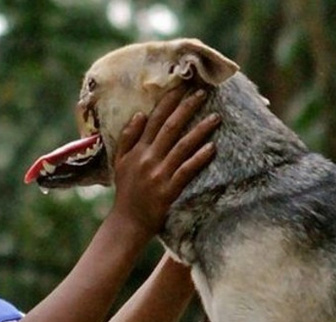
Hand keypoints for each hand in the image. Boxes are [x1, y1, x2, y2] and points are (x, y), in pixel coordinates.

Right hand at [110, 87, 218, 234]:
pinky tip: (212, 148)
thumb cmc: (126, 191)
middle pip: (170, 128)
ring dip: (199, 130)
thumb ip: (128, 138)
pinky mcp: (169, 189)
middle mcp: (148, 158)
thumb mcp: (120, 162)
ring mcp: (159, 174)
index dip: (167, 102)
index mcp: (137, 150)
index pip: (153, 120)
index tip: (181, 87)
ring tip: (215, 117)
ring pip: (182, 146)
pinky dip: (199, 158)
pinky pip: (187, 170)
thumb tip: (139, 114)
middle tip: (202, 93)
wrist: (128, 221)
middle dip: (186, 108)